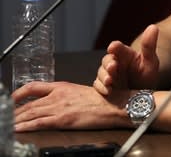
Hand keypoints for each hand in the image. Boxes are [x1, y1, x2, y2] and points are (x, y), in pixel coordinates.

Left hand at [12, 81, 129, 131]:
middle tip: (5, 117)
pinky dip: (25, 127)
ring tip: (7, 124)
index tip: (11, 99)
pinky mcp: (63, 119)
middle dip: (14, 112)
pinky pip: (38, 123)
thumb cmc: (103, 99)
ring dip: (16, 120)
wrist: (114, 105)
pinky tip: (18, 129)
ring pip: (30, 113)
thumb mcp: (80, 92)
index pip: (33, 87)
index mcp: (62, 86)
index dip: (19, 93)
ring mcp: (59, 107)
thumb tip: (54, 103)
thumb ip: (65, 96)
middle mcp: (58, 95)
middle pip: (28, 104)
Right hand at [94, 24, 159, 95]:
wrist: (144, 93)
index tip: (113, 47)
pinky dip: (101, 88)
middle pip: (106, 60)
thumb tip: (153, 27)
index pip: (117, 47)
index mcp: (124, 54)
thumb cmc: (147, 74)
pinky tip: (109, 91)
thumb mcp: (151, 61)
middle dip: (108, 63)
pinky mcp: (105, 87)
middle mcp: (115, 63)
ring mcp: (109, 75)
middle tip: (113, 67)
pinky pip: (99, 86)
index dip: (114, 47)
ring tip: (110, 81)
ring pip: (101, 73)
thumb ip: (149, 45)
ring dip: (104, 76)